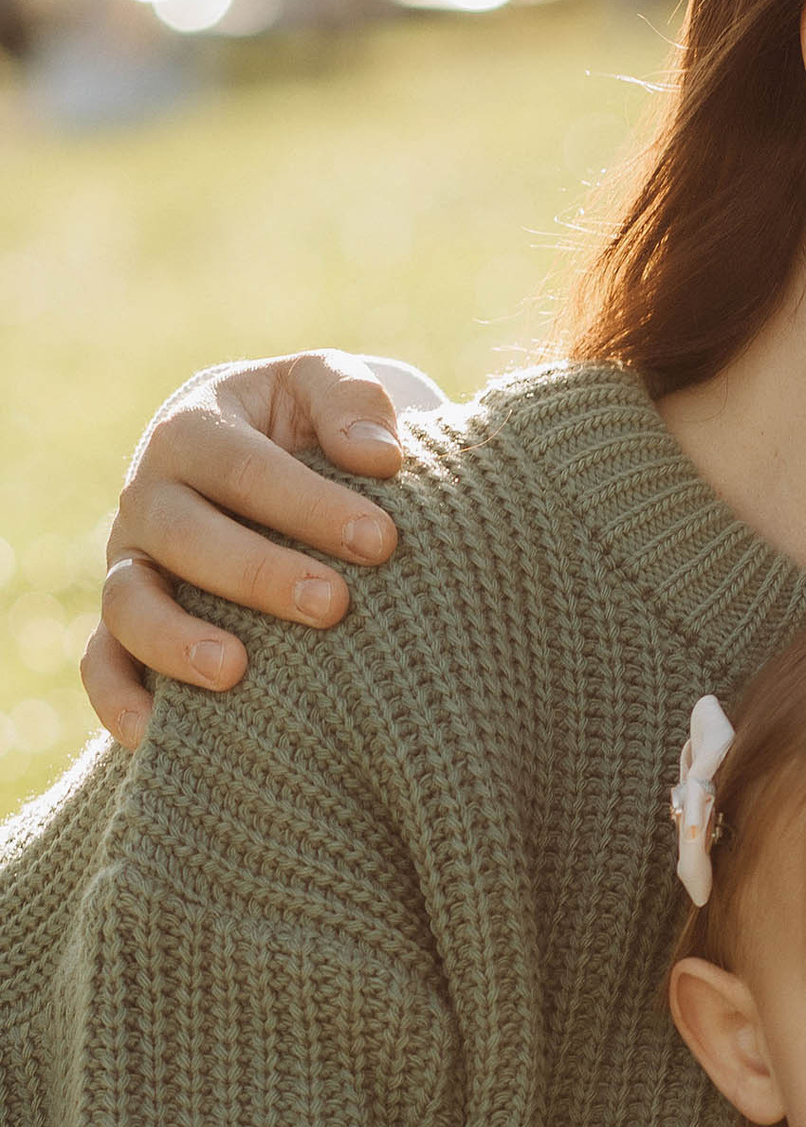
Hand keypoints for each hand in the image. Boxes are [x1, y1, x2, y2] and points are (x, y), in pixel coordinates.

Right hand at [80, 350, 428, 748]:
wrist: (269, 462)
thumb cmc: (307, 428)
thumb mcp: (324, 390)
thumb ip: (353, 403)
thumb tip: (379, 458)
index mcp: (196, 430)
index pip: (243, 467)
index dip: (308, 503)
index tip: (382, 540)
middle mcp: (151, 497)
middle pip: (184, 535)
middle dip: (258, 573)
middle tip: (334, 604)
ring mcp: (132, 563)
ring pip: (128, 602)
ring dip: (175, 639)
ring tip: (234, 671)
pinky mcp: (125, 625)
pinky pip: (103, 664)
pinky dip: (119, 700)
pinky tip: (158, 736)